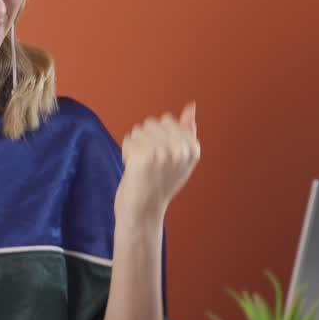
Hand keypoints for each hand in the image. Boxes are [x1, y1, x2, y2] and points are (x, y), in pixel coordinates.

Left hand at [114, 103, 199, 235]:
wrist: (143, 213)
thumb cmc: (158, 184)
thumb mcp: (179, 158)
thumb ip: (186, 131)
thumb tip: (191, 106)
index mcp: (193, 149)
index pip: (167, 119)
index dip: (157, 137)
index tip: (161, 159)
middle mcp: (181, 150)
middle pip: (152, 122)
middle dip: (145, 140)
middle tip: (150, 165)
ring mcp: (163, 152)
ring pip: (138, 130)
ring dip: (135, 147)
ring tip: (141, 168)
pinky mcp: (144, 157)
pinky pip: (128, 140)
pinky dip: (126, 153)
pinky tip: (132, 170)